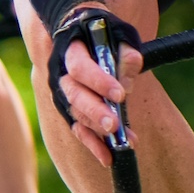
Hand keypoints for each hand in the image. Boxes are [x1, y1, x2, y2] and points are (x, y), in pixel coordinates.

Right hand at [44, 3, 135, 160]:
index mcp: (71, 50)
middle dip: (95, 112)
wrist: (81, 36)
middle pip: (74, 95)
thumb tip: (132, 67)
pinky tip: (108, 157)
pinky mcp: (71, 111)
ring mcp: (64, 95)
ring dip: (98, 130)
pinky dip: (93, 145)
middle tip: (114, 124)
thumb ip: (125, 50)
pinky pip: (79, 130)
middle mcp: (61, 74)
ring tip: (123, 141)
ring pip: (77, 115)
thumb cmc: (103, 34)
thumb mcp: (117, 34)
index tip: (120, 94)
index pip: (80, 67)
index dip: (99, 81)